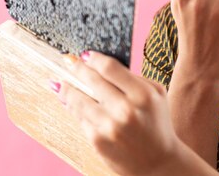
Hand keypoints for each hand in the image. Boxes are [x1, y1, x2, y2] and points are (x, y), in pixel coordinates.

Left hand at [53, 51, 184, 175]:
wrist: (158, 163)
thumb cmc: (157, 124)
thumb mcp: (156, 95)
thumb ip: (134, 78)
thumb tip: (103, 65)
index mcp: (143, 95)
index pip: (110, 68)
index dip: (94, 58)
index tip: (86, 55)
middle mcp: (125, 110)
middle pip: (92, 80)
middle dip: (77, 68)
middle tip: (68, 61)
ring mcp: (109, 126)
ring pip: (79, 100)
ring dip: (67, 89)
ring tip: (60, 83)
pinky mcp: (97, 140)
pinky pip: (80, 118)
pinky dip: (74, 108)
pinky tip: (68, 101)